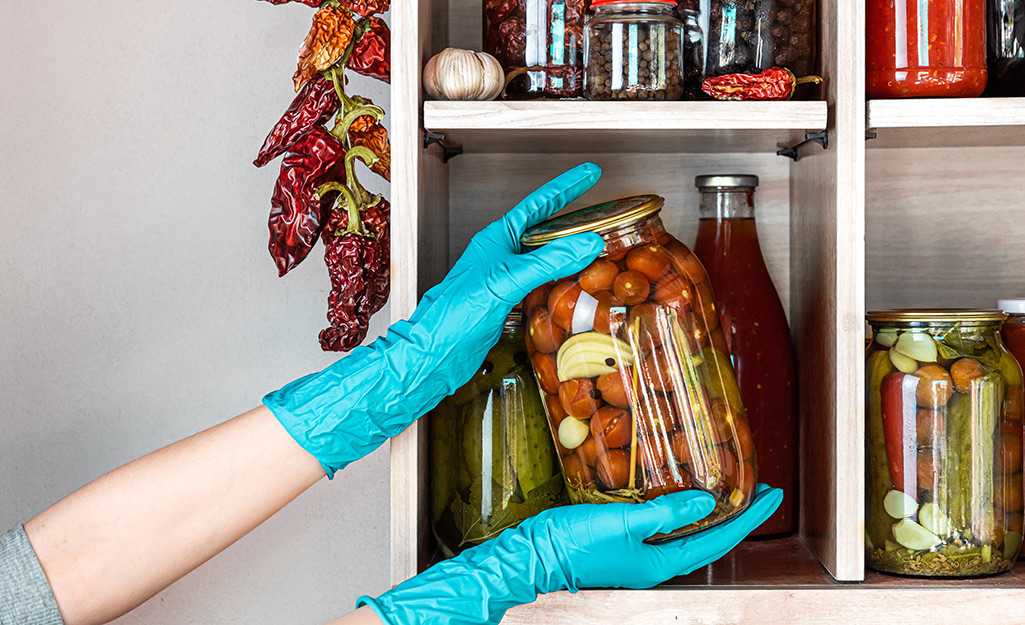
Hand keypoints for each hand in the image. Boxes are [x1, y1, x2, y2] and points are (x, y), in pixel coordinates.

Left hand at [263, 163, 605, 474]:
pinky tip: (574, 284)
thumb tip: (586, 244)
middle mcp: (501, 255)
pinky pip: (541, 283)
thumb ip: (547, 262)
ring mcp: (504, 279)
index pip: (539, 204)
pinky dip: (561, 280)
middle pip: (544, 229)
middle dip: (573, 217)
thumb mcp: (506, 281)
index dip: (566, 188)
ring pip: (544, 257)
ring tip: (597, 244)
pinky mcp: (507, 303)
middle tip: (602, 207)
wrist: (435, 354)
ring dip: (569, 251)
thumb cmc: (456, 314)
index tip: (590, 173)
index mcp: (497, 238)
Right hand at [358, 485, 782, 624]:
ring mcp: (635, 554)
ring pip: (685, 532)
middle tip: (759, 488)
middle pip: (707, 538)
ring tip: (726, 487)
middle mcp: (653, 562)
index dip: (747, 517)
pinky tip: (673, 493)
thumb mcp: (624, 523)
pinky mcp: (618, 541)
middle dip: (736, 514)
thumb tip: (709, 503)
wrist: (529, 555)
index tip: (773, 494)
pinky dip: (678, 509)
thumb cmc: (574, 543)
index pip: (717, 539)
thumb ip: (667, 513)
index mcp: (660, 562)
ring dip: (709, 511)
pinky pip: (661, 525)